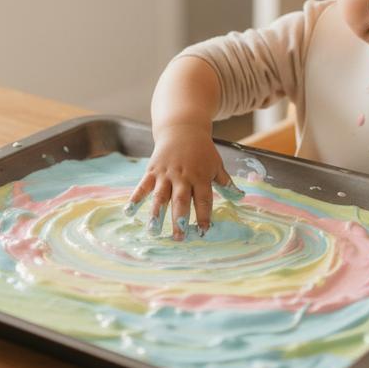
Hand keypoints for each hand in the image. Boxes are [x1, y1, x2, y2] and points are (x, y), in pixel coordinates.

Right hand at [126, 124, 231, 239]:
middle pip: (181, 200)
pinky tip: (128, 213)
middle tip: (179, 238)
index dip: (203, 216)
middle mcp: (183, 177)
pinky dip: (135, 199)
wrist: (182, 129)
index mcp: (200, 177)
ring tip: (153, 231)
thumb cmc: (202, 150)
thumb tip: (240, 198)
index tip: (203, 232)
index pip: (203, 199)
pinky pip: (143, 186)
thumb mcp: (216, 165)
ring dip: (157, 214)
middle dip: (179, 219)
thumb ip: (225, 183)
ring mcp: (166, 174)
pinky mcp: (152, 171)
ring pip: (161, 196)